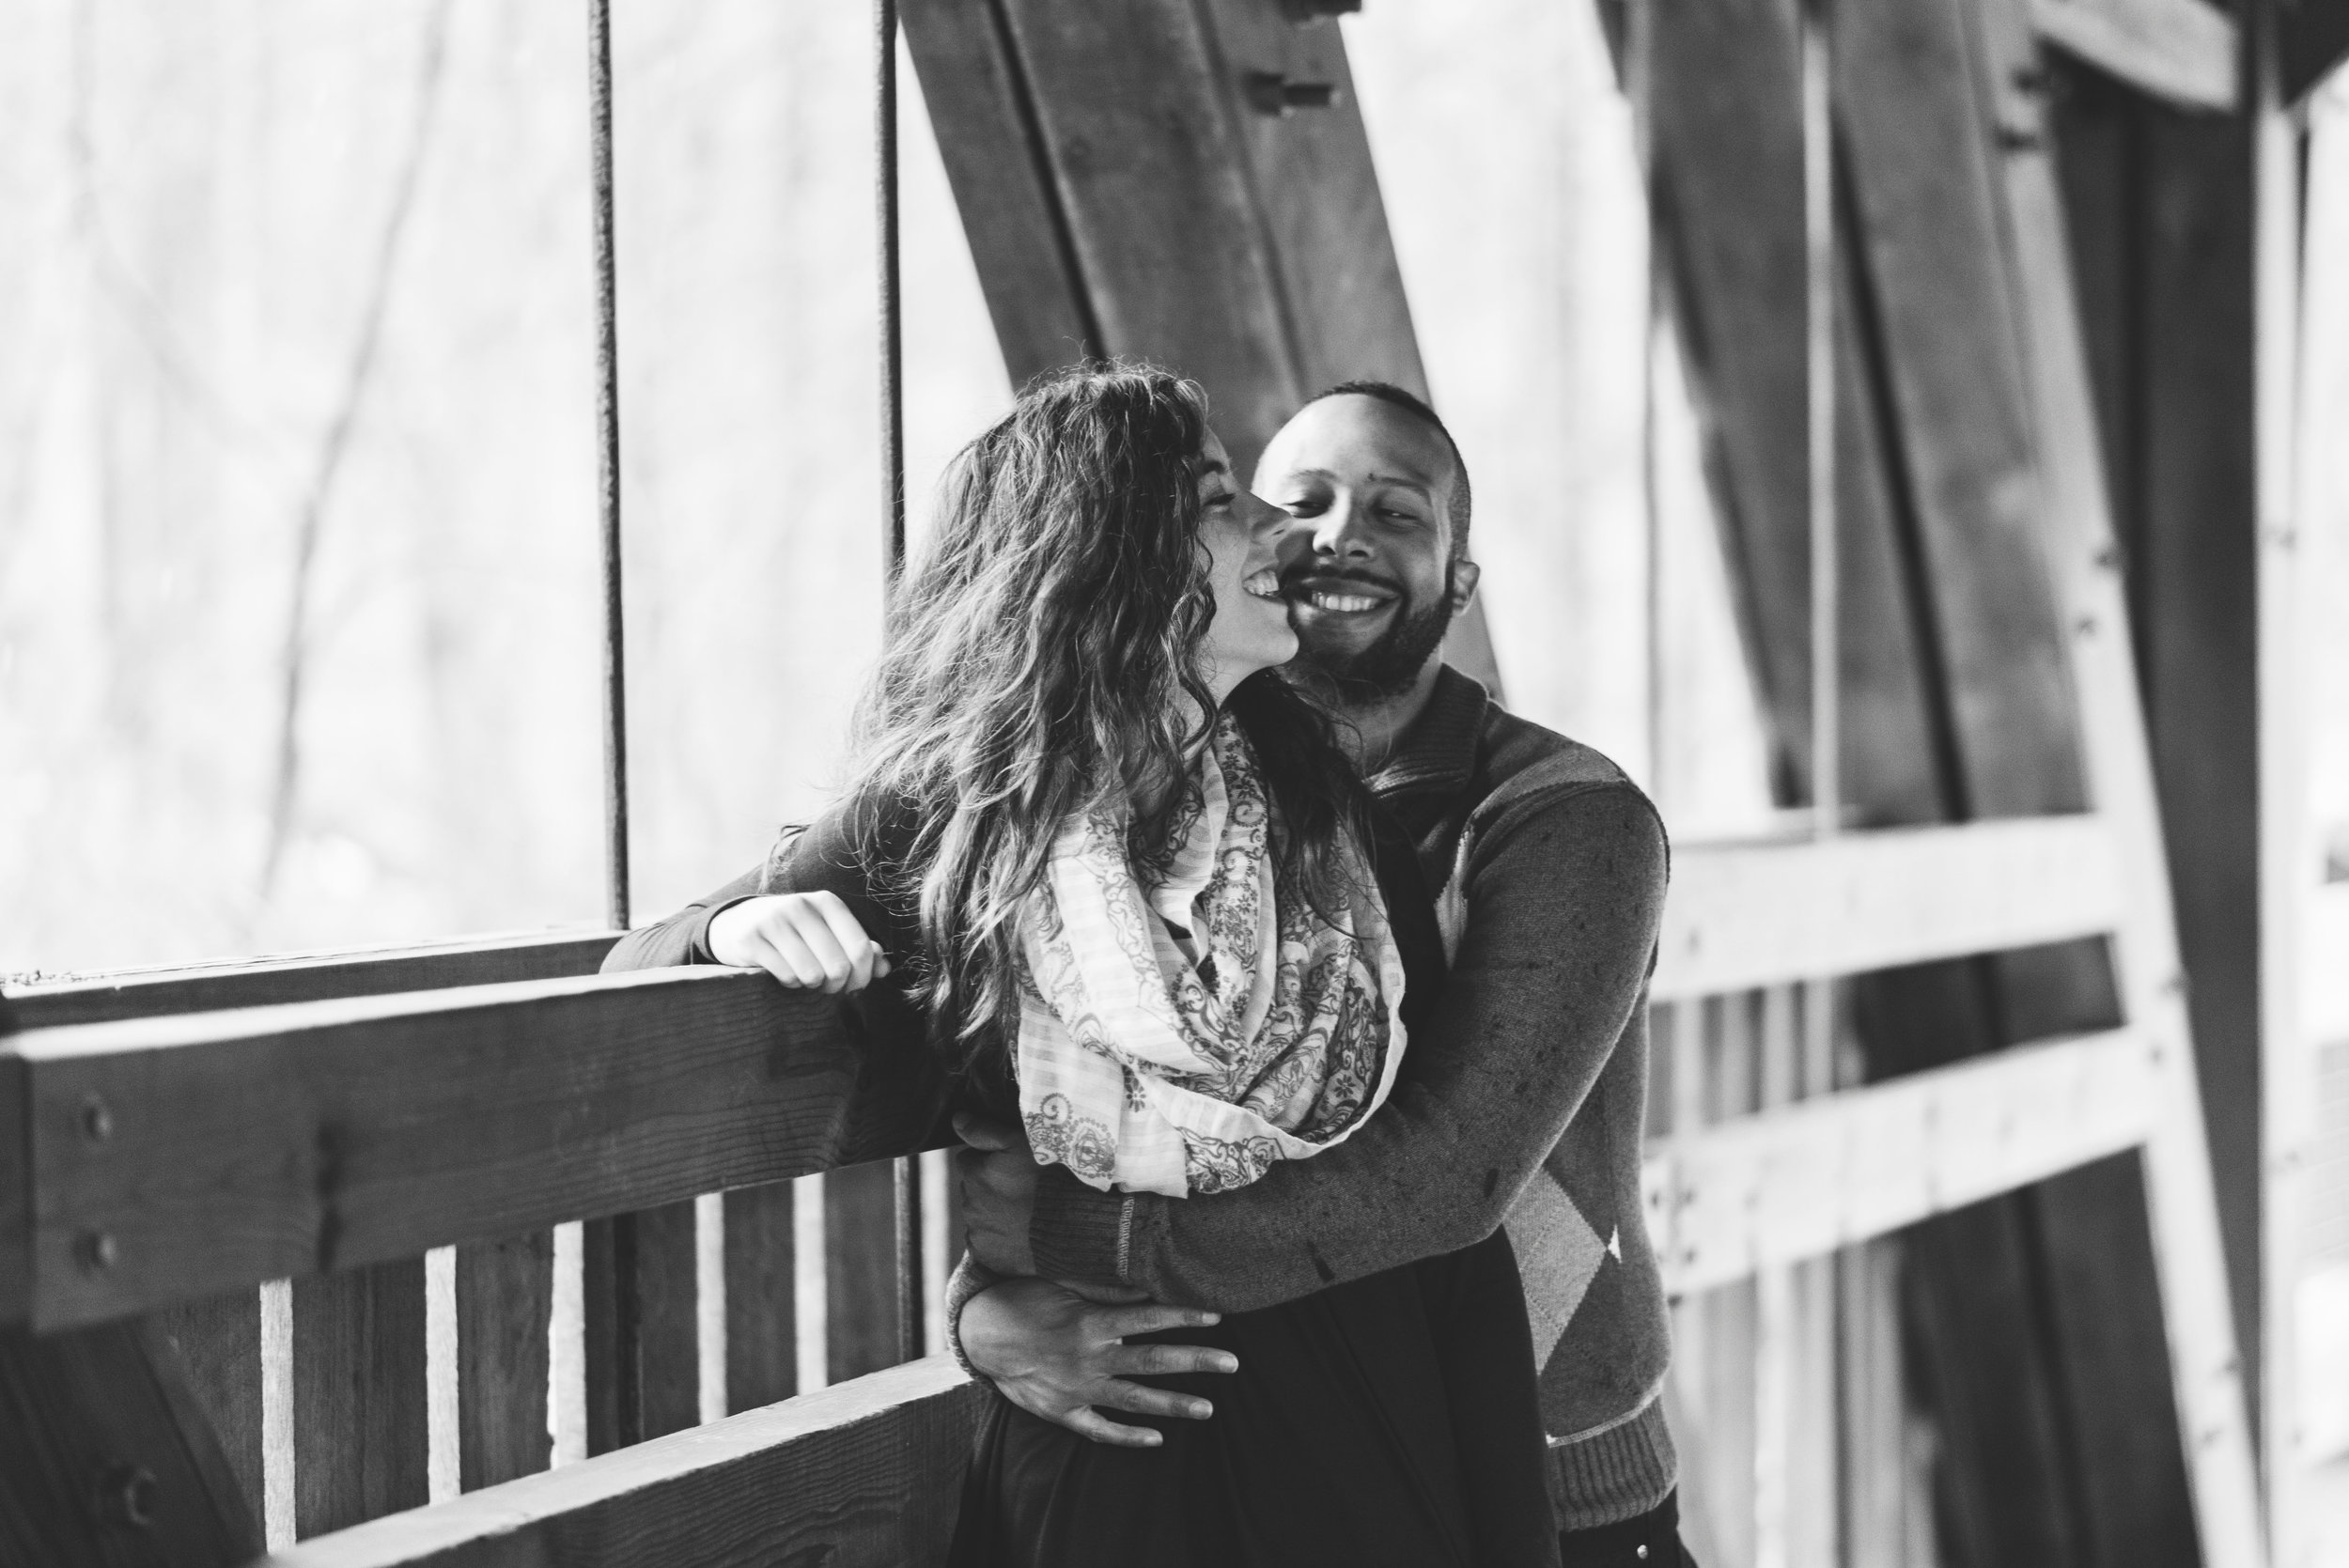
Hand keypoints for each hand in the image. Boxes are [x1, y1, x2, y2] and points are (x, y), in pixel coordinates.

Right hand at [708, 892, 890, 993]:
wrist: (737, 923)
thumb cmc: (793, 932)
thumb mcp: (826, 932)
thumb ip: (858, 948)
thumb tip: (884, 969)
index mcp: (827, 903)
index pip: (861, 948)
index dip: (863, 976)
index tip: (854, 986)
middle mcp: (801, 906)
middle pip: (839, 966)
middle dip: (837, 986)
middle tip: (828, 987)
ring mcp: (774, 921)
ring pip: (812, 975)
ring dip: (812, 986)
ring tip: (805, 977)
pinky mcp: (751, 940)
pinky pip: (786, 977)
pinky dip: (790, 983)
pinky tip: (784, 973)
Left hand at [954, 1114, 1038, 1275]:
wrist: (1070, 1229)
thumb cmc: (1048, 1180)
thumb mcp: (1020, 1144)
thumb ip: (984, 1130)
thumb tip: (956, 1119)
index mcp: (973, 1174)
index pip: (968, 1161)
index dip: (988, 1161)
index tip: (1010, 1167)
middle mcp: (968, 1204)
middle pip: (972, 1189)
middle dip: (989, 1187)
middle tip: (1020, 1190)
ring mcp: (976, 1232)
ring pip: (979, 1216)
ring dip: (993, 1213)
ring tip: (1024, 1213)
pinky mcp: (986, 1256)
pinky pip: (985, 1243)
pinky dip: (997, 1238)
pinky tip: (1020, 1234)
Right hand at [959, 1277, 1237, 1448]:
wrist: (982, 1335)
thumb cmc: (1027, 1300)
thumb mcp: (1063, 1284)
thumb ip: (1107, 1288)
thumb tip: (1149, 1282)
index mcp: (1091, 1322)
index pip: (1148, 1318)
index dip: (1184, 1316)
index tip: (1218, 1316)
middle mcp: (1089, 1358)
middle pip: (1151, 1360)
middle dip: (1194, 1361)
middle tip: (1233, 1363)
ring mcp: (1077, 1389)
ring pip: (1133, 1400)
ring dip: (1172, 1404)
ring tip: (1208, 1409)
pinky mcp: (1063, 1411)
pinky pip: (1099, 1430)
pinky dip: (1128, 1436)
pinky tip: (1157, 1440)